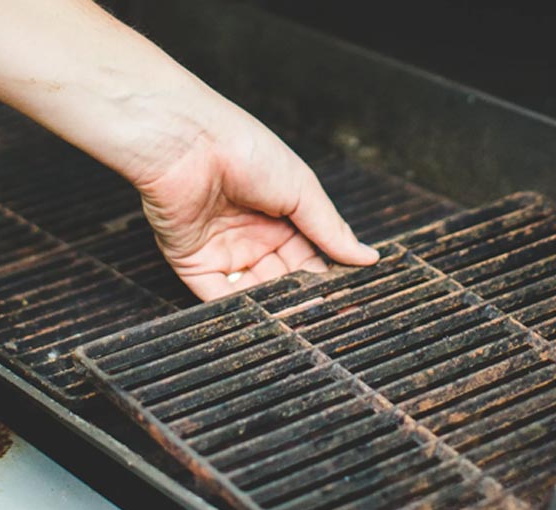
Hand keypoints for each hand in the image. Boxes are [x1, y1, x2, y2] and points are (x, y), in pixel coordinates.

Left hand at [119, 84, 379, 299]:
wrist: (188, 143)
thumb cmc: (243, 149)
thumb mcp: (301, 189)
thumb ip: (331, 230)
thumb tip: (368, 257)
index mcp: (281, 213)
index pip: (310, 255)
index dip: (325, 276)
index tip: (344, 297)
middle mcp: (253, 234)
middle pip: (283, 277)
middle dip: (301, 296)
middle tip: (322, 313)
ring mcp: (223, 250)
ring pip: (254, 291)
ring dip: (274, 307)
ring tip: (297, 319)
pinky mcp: (193, 264)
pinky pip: (217, 296)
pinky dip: (239, 309)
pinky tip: (264, 318)